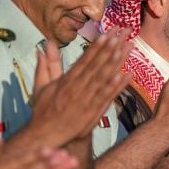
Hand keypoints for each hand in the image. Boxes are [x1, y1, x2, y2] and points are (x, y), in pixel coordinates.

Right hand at [30, 30, 132, 144]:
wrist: (45, 136)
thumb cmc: (44, 111)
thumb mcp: (41, 85)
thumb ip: (46, 65)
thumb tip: (46, 44)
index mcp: (66, 80)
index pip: (84, 59)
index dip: (97, 45)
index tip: (107, 33)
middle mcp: (77, 88)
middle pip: (96, 64)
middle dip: (110, 47)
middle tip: (122, 33)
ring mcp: (85, 100)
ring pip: (103, 78)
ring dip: (116, 62)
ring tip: (127, 48)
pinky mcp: (91, 113)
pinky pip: (105, 97)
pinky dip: (115, 87)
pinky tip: (126, 75)